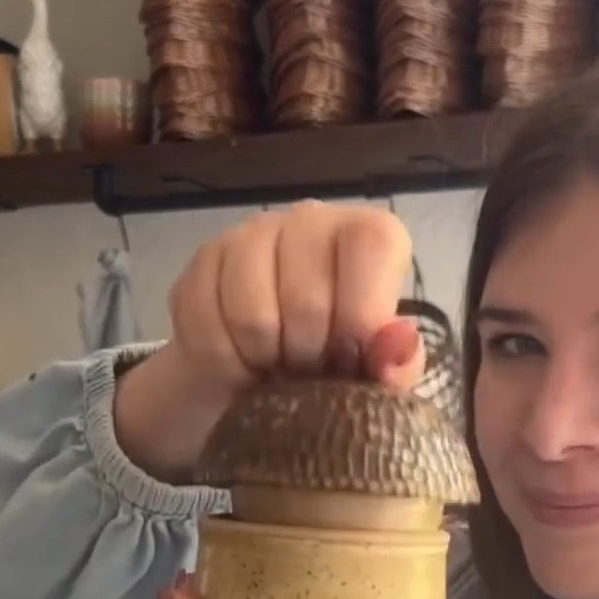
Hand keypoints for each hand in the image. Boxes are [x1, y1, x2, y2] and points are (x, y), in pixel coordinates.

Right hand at [115, 201, 426, 478]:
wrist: (255, 379)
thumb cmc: (333, 368)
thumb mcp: (377, 377)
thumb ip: (397, 364)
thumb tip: (397, 344)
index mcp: (369, 235)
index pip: (371, 245)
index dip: (360, 314)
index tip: (350, 358)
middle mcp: (310, 220)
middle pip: (307, 298)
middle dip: (308, 356)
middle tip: (310, 372)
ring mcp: (249, 235)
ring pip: (252, 317)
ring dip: (264, 362)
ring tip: (277, 368)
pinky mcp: (201, 263)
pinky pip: (206, 328)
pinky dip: (226, 367)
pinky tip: (241, 367)